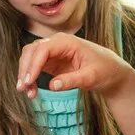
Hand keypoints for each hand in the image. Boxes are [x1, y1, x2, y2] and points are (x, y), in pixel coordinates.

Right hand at [16, 33, 130, 98]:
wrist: (111, 71)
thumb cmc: (104, 70)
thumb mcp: (91, 77)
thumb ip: (72, 80)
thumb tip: (52, 86)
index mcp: (67, 41)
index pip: (43, 49)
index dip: (33, 64)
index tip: (29, 81)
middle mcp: (57, 43)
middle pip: (31, 51)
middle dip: (25, 69)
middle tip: (23, 88)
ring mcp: (52, 52)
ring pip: (30, 58)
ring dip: (25, 74)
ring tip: (27, 92)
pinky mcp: (51, 62)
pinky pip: (34, 67)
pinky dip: (30, 78)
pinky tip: (32, 91)